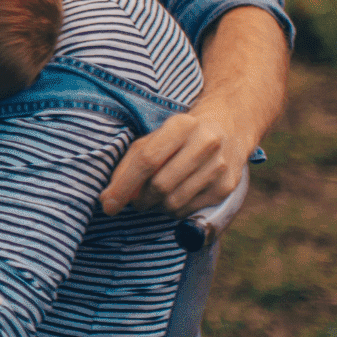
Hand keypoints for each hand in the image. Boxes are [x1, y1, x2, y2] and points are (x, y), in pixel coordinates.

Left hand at [100, 105, 249, 216]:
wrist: (228, 128)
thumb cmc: (181, 135)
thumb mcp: (154, 138)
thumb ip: (130, 164)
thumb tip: (110, 198)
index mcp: (181, 125)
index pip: (147, 160)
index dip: (124, 185)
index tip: (107, 204)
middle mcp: (205, 144)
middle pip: (160, 185)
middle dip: (140, 199)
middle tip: (135, 201)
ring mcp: (219, 166)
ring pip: (175, 202)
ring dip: (156, 206)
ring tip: (154, 197)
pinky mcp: (227, 186)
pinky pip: (189, 210)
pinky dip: (174, 210)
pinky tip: (174, 197)